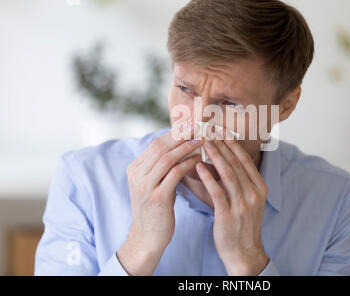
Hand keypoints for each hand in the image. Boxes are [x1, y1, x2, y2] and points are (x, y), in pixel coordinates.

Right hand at [117, 120, 201, 274]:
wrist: (147, 238)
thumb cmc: (156, 210)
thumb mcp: (153, 185)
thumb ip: (161, 167)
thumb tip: (179, 146)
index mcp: (135, 169)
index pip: (156, 144)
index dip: (174, 133)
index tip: (190, 125)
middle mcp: (137, 175)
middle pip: (160, 147)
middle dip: (181, 135)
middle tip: (198, 127)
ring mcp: (145, 186)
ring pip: (167, 158)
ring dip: (186, 147)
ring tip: (201, 140)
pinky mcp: (157, 198)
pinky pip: (174, 174)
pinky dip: (188, 164)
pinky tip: (199, 159)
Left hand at [195, 134, 269, 275]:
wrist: (244, 252)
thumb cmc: (242, 224)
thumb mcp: (249, 201)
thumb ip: (241, 182)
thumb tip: (226, 160)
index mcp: (260, 187)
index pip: (245, 160)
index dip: (232, 144)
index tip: (221, 130)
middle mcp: (254, 194)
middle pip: (236, 163)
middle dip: (221, 144)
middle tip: (209, 130)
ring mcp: (243, 204)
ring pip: (227, 174)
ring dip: (214, 155)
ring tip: (203, 141)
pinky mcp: (229, 215)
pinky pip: (217, 191)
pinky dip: (207, 177)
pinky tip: (198, 166)